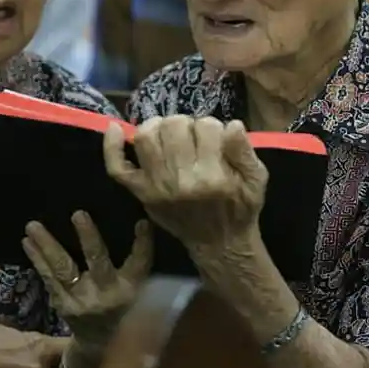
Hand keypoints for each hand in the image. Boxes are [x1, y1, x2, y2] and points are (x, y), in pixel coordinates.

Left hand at [22, 211, 152, 356]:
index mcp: (130, 288)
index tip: (141, 222)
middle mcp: (105, 294)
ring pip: (63, 270)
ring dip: (47, 246)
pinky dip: (37, 259)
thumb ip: (135, 263)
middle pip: (98, 262)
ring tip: (32, 225)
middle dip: (88, 238)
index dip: (142, 243)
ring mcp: (80, 300)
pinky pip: (48, 278)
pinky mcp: (62, 304)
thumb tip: (134, 220)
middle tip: (78, 213)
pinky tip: (26, 241)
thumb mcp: (137, 289)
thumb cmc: (121, 306)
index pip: (140, 262)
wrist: (99, 344)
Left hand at [104, 116, 268, 254]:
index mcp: (212, 177)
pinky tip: (115, 128)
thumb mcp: (256, 180)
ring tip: (171, 134)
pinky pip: (117, 167)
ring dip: (159, 127)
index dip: (214, 127)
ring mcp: (156, 187)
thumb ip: (245, 151)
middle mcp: (181, 180)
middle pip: (174, 125)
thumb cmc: (240, 208)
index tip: (218, 140)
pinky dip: (112, 146)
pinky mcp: (141, 193)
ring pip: (147, 137)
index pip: (207, 126)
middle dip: (187, 124)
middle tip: (194, 137)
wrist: (219, 244)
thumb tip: (233, 125)